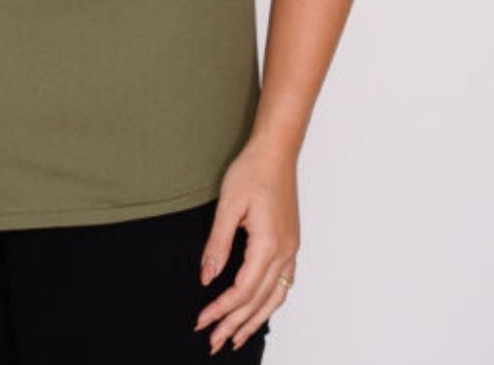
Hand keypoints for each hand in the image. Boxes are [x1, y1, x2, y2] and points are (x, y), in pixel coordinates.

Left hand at [194, 141, 299, 352]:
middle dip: (235, 324)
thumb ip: (217, 244)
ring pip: (275, 297)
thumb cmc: (252, 171)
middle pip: (258, 300)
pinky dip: (270, 303)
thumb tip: (206, 278)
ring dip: (255, 320)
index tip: (201, 320)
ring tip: (237, 338)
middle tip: (214, 342)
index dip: (221, 309)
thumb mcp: (229, 205)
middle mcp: (285, 252)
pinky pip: (284, 283)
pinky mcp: (291, 242)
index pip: (242, 290)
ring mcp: (291, 248)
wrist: (276, 151)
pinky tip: (260, 309)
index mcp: (269, 244)